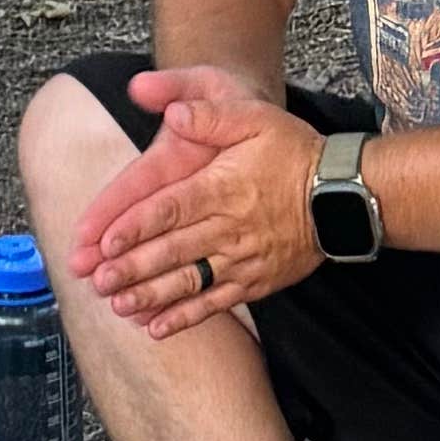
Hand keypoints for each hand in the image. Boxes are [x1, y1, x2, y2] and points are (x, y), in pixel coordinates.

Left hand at [69, 64, 321, 336]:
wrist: (342, 194)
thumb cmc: (293, 151)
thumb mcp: (255, 117)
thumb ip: (210, 114)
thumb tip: (173, 113)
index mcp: (223, 186)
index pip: (170, 208)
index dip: (136, 226)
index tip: (105, 242)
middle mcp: (230, 227)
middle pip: (173, 250)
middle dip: (132, 267)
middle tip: (96, 280)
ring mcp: (243, 259)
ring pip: (190, 281)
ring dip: (151, 296)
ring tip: (118, 305)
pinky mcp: (255, 281)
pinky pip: (216, 303)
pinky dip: (186, 317)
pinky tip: (157, 328)